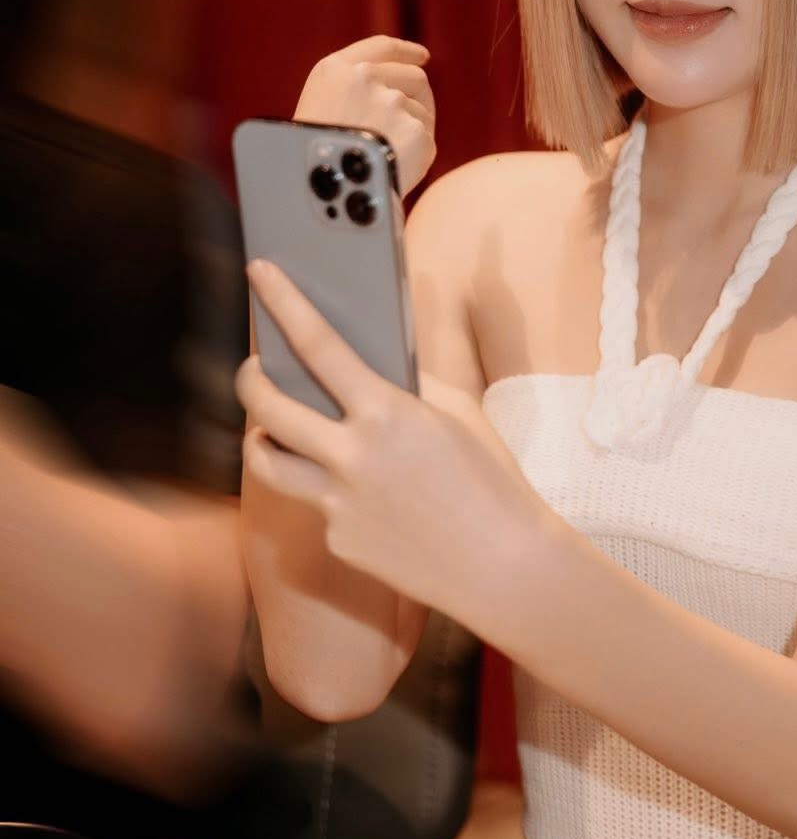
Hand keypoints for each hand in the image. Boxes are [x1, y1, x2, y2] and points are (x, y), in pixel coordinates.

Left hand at [238, 261, 546, 622]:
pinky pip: (314, 504)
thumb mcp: (459, 414)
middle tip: (253, 366)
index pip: (317, 344)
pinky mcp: (338, 541)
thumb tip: (370, 364)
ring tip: (271, 427)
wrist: (505, 566)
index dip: (282, 302)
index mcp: (387, 413)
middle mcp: (352, 457)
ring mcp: (338, 504)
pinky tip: (359, 492)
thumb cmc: (492, 482)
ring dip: (261, 435)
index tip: (260, 272)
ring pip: (265, 460)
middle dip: (249, 376)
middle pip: (266, 405)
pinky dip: (327, 489)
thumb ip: (408, 384)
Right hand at [295, 36, 435, 195]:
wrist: (318, 193)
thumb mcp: (319, 110)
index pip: (382, 47)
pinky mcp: (414, 131)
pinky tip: (393, 170)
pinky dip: (416, 157)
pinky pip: (426, 141)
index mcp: (336, 69)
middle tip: (413, 121)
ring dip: (412, 131)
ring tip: (387, 157)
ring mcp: (392, 103)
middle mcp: (366, 77)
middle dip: (420, 96)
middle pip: (415, 77)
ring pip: (421, 112)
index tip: (422, 56)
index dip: (406, 51)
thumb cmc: (311, 158)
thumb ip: (354, 88)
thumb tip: (400, 88)